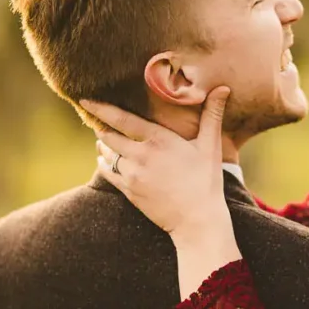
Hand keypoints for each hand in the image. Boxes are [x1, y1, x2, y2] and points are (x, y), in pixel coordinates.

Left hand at [83, 88, 234, 240]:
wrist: (197, 221)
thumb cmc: (206, 181)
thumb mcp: (210, 146)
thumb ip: (212, 115)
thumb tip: (223, 87)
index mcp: (159, 140)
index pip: (122, 119)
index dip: (101, 108)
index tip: (86, 100)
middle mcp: (141, 155)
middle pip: (109, 135)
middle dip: (101, 126)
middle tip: (95, 118)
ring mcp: (132, 175)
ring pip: (107, 154)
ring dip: (103, 144)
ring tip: (103, 137)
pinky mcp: (129, 191)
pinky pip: (107, 172)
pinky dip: (103, 162)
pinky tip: (103, 158)